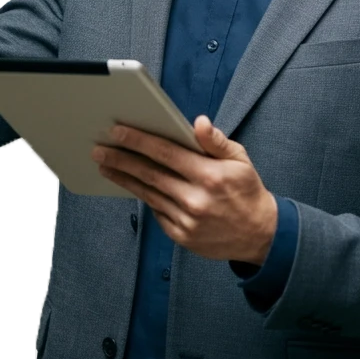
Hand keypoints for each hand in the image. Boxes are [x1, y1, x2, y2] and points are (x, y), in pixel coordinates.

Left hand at [91, 117, 278, 265]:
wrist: (259, 234)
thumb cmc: (247, 190)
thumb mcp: (240, 159)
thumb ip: (216, 141)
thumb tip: (198, 122)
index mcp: (209, 175)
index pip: (166, 153)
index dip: (139, 141)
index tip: (118, 131)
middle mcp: (195, 199)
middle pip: (150, 174)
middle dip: (121, 159)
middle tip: (99, 149)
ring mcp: (186, 220)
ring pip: (148, 194)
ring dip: (124, 179)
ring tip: (105, 165)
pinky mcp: (182, 236)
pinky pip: (156, 212)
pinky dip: (143, 197)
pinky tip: (131, 185)